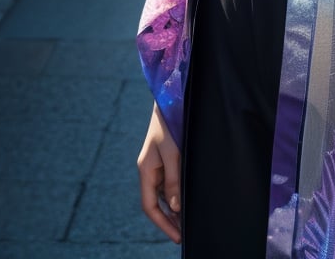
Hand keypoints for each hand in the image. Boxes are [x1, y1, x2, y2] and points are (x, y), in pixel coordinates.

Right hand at [137, 102, 181, 243]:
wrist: (172, 98)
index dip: (162, 223)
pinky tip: (188, 199)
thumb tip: (175, 206)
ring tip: (189, 220)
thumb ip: (173, 179)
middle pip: (157, 202)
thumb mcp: (173, 152)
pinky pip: (170, 182)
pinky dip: (177, 194)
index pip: (150, 206)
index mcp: (146, 170)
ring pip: (165, 194)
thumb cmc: (170, 123)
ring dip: (174, 208)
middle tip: (184, 233)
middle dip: (169, 220)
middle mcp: (150, 170)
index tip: (177, 236)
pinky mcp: (167, 158)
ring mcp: (158, 164)